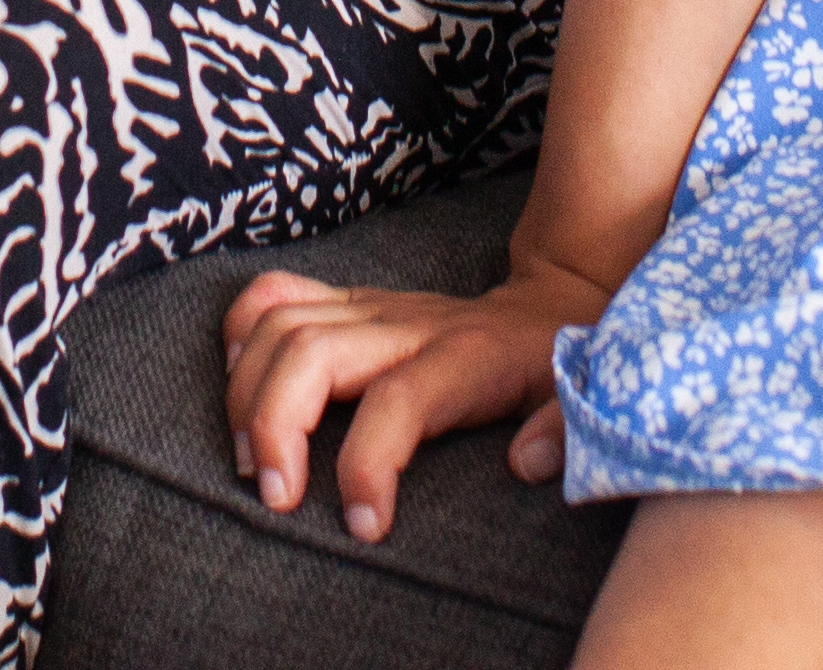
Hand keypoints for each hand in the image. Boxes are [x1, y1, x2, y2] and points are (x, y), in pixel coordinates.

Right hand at [218, 258, 608, 542]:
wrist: (549, 301)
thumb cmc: (557, 366)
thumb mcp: (584, 397)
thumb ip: (566, 429)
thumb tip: (527, 463)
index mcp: (466, 358)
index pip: (400, 401)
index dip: (369, 465)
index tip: (364, 527)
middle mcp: (408, 325)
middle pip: (314, 352)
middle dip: (275, 426)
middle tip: (275, 497)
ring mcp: (372, 306)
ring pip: (280, 320)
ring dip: (245, 391)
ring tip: (250, 460)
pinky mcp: (348, 301)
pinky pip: (273, 294)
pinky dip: (239, 333)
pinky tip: (238, 386)